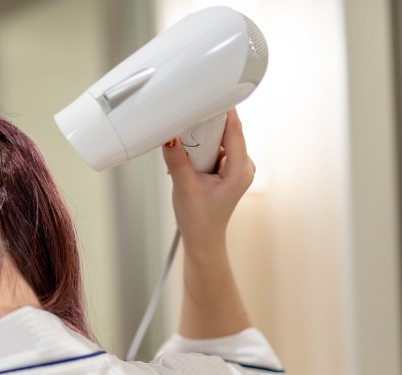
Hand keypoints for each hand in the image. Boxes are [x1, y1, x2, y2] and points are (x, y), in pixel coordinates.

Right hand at [161, 109, 255, 257]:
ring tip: (186, 160)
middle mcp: (243, 165)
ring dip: (199, 144)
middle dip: (203, 132)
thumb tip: (169, 136)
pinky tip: (189, 164)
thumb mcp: (184, 187)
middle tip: (185, 138)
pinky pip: (215, 149)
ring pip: (218, 140)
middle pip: (226, 131)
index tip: (207, 97)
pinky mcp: (228, 168)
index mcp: (240, 169)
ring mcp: (237, 166)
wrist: (202, 238)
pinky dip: (199, 152)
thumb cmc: (199, 219)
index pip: (234, 129)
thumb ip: (177, 159)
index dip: (221, 111)